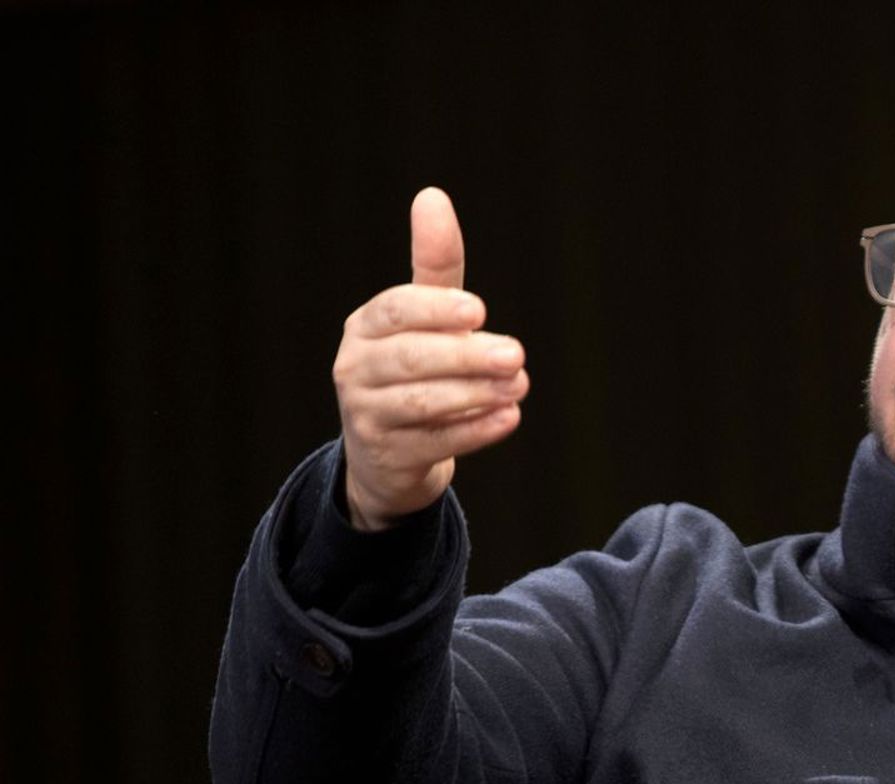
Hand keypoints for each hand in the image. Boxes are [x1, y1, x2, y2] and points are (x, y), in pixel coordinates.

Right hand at [332, 187, 528, 529]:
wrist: (390, 454)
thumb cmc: (415, 369)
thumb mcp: (424, 318)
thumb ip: (434, 266)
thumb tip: (432, 196)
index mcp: (366, 328)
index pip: (396, 311)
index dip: (435, 309)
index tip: (478, 311)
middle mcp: (356, 369)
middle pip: (410, 359)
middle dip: (465, 356)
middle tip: (516, 354)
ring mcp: (367, 416)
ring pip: (422, 403)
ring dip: (475, 393)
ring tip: (519, 385)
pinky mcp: (389, 456)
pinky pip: (434, 443)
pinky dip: (474, 431)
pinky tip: (509, 418)